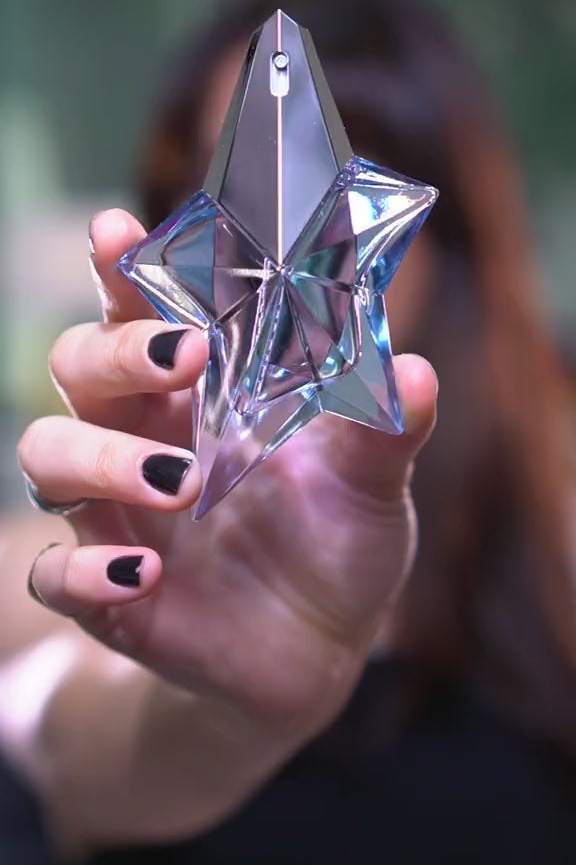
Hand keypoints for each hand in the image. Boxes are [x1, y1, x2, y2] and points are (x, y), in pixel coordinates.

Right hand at [18, 208, 436, 737]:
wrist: (320, 646)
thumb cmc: (338, 537)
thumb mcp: (371, 481)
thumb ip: (384, 428)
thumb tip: (412, 373)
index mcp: (198, 389)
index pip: (141, 309)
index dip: (119, 267)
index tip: (116, 230)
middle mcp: (142, 435)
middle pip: (80, 364)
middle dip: (120, 351)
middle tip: (187, 356)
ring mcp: (115, 513)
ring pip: (49, 454)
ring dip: (103, 458)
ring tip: (180, 481)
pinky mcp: (109, 593)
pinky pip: (54, 574)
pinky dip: (85, 570)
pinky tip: (144, 576)